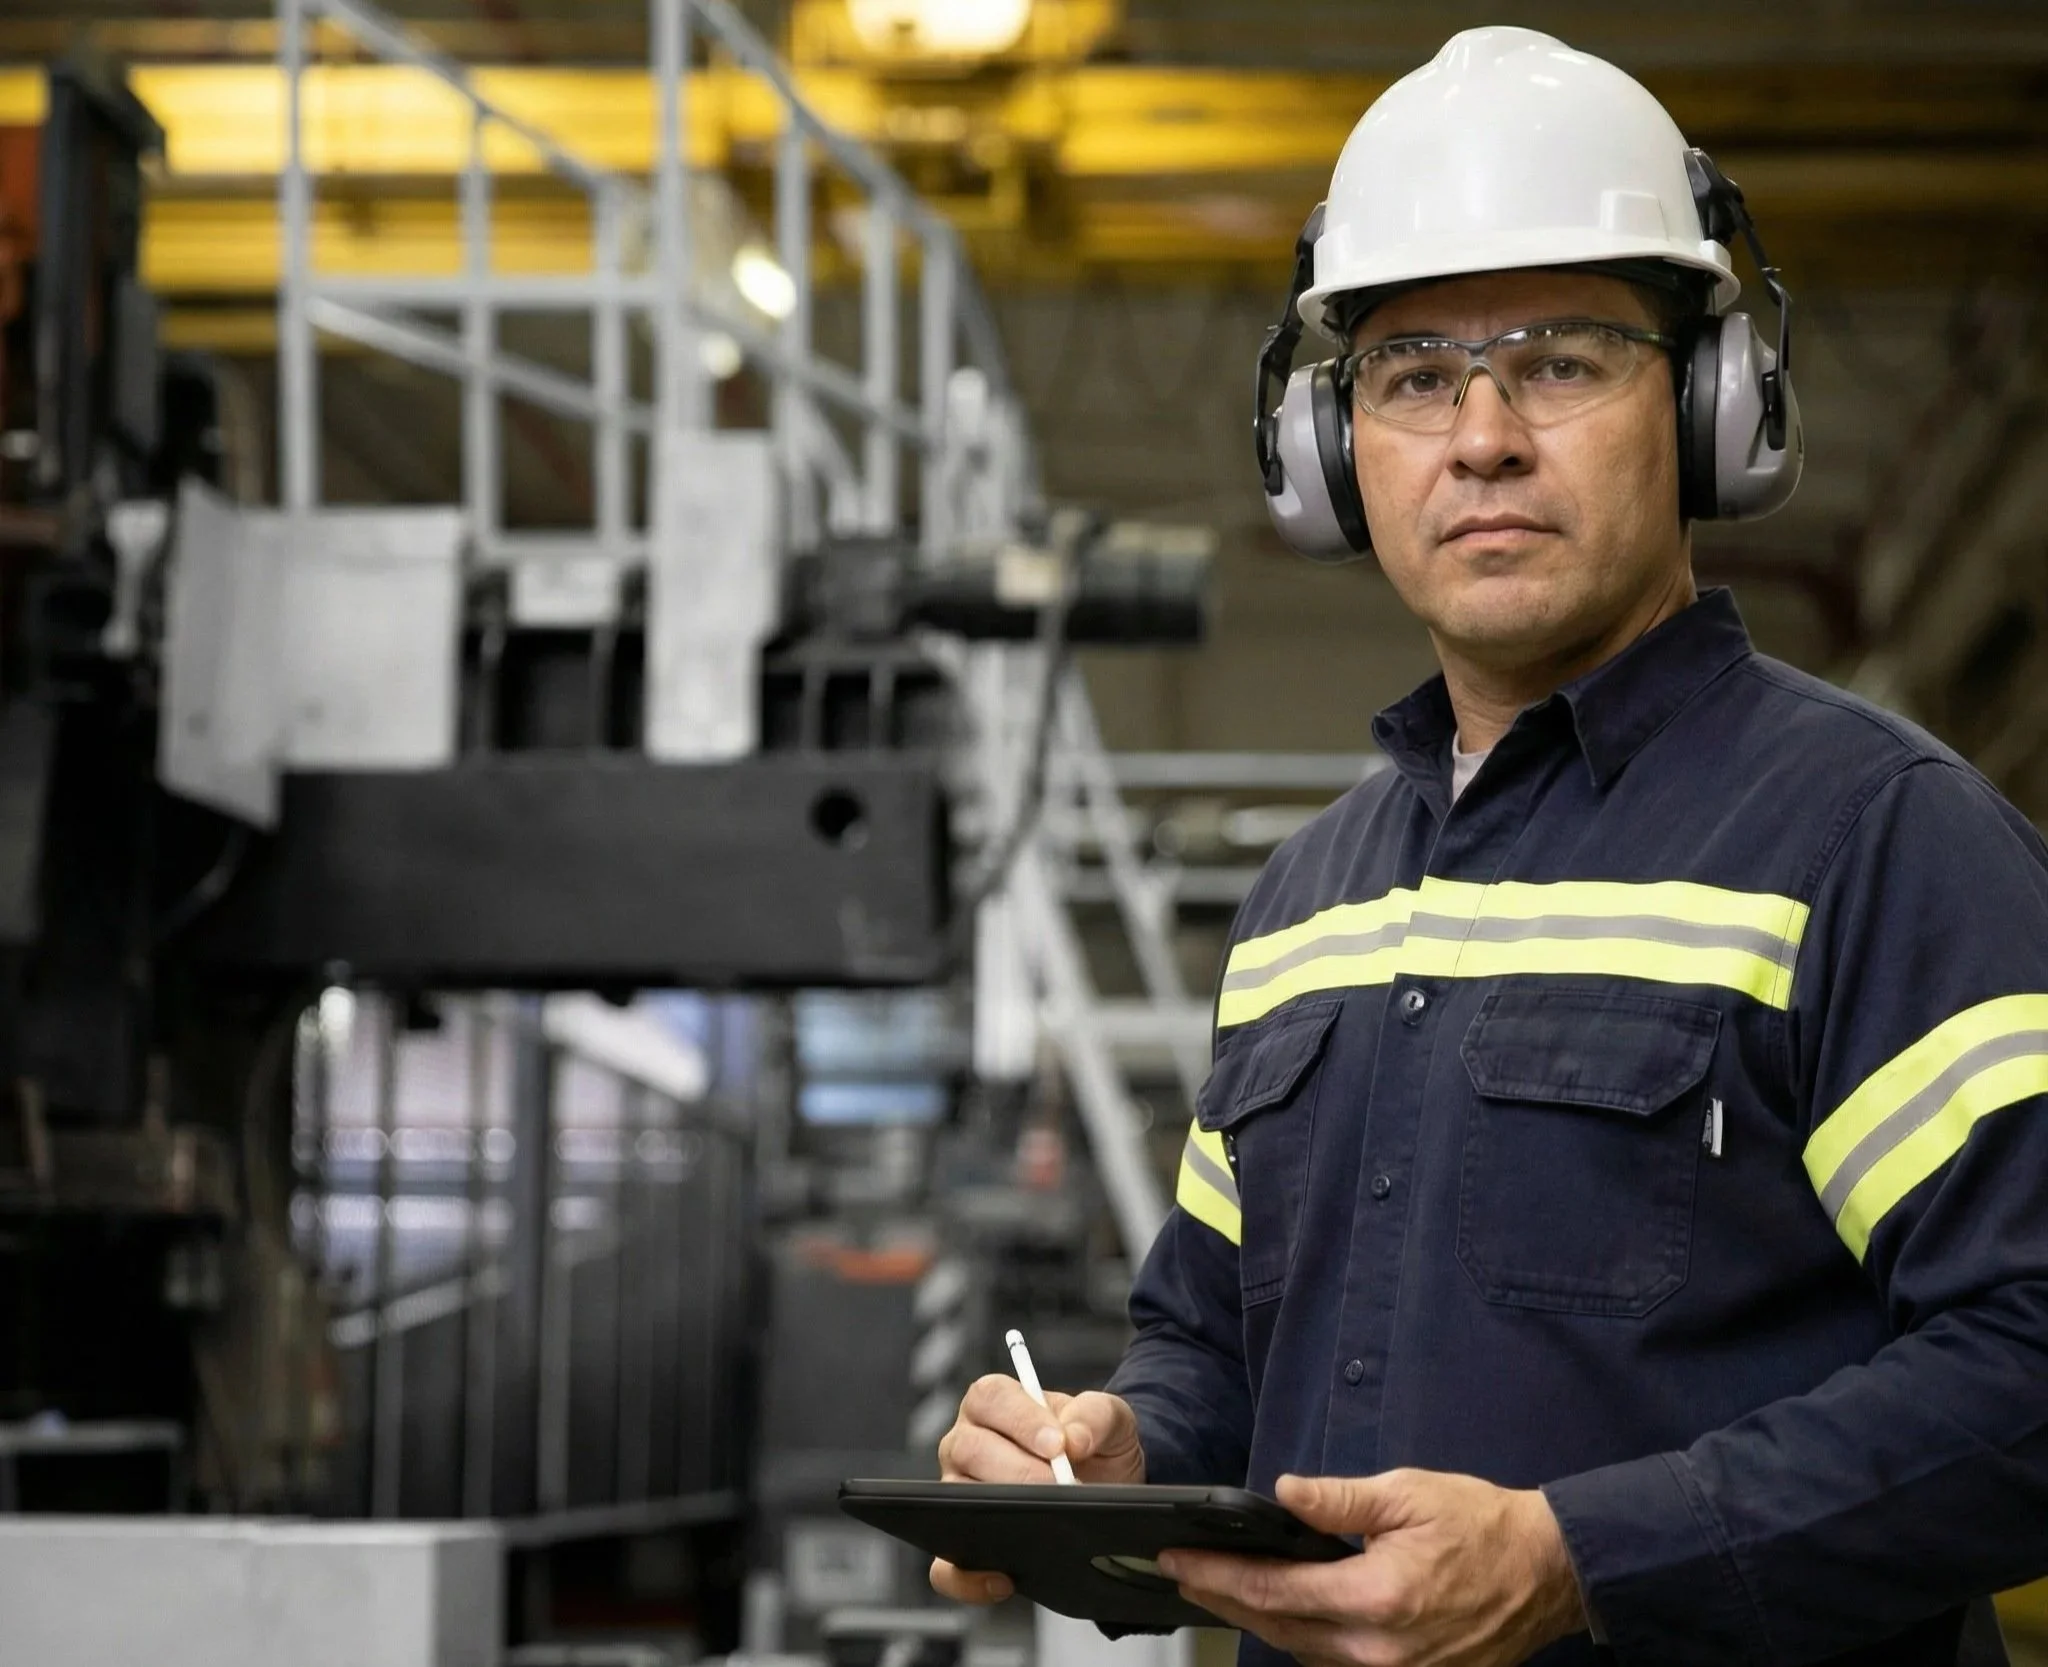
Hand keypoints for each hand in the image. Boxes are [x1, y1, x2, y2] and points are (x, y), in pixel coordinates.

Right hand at [927, 1374, 1145, 1605]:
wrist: (1106, 1488)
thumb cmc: (1094, 1444)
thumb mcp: (1110, 1419)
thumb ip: (1095, 1415)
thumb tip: (1074, 1438)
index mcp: (994, 1404)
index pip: (990, 1397)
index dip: (1020, 1419)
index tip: (1057, 1443)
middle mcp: (967, 1443)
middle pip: (969, 1448)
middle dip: (1019, 1471)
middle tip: (1059, 1487)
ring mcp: (958, 1494)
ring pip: (955, 1500)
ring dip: (1001, 1515)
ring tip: (1046, 1525)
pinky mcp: (960, 1542)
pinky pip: (946, 1567)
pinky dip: (968, 1578)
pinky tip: (1005, 1578)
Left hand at [1156, 1469, 1586, 1666]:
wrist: (1547, 1573)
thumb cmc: (1482, 1527)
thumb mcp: (1408, 1494)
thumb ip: (1339, 1500)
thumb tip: (1281, 1493)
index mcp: (1378, 1598)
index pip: (1275, 1592)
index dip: (1219, 1576)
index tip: (1179, 1559)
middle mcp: (1380, 1651)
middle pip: (1279, 1630)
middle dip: (1225, 1600)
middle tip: (1183, 1573)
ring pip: (1303, 1653)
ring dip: (1261, 1622)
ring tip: (1224, 1588)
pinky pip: (1336, 1664)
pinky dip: (1302, 1639)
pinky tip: (1285, 1613)